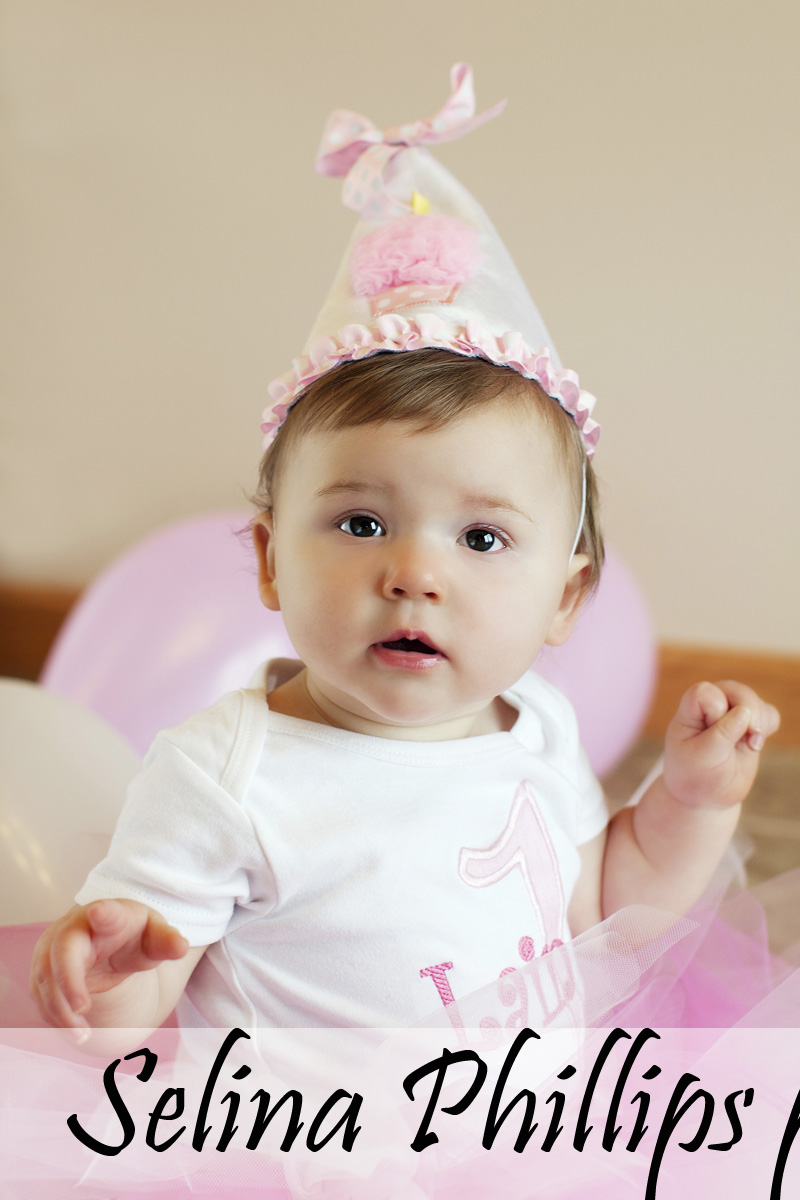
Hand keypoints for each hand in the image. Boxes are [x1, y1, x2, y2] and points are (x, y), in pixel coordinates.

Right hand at [30, 898, 188, 1032]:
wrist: (106, 939)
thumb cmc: (134, 936)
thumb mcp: (154, 936)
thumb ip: (166, 942)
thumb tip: (182, 947)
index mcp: (108, 915)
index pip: (106, 912)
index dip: (103, 913)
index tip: (100, 913)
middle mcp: (73, 929)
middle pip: (63, 952)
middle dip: (69, 981)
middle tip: (83, 1009)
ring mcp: (51, 949)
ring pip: (45, 979)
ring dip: (60, 1010)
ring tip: (83, 1036)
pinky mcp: (42, 971)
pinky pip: (41, 996)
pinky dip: (54, 1017)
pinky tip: (75, 1032)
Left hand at [663, 680, 779, 809]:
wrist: (704, 796)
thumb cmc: (694, 775)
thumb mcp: (703, 757)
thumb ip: (722, 733)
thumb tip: (744, 712)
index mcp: (690, 711)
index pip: (705, 693)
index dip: (714, 711)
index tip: (710, 737)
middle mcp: (710, 706)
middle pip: (736, 691)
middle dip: (747, 711)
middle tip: (751, 736)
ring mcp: (731, 714)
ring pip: (754, 701)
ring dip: (759, 721)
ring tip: (752, 745)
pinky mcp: (750, 725)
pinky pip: (768, 714)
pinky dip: (768, 726)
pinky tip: (755, 744)